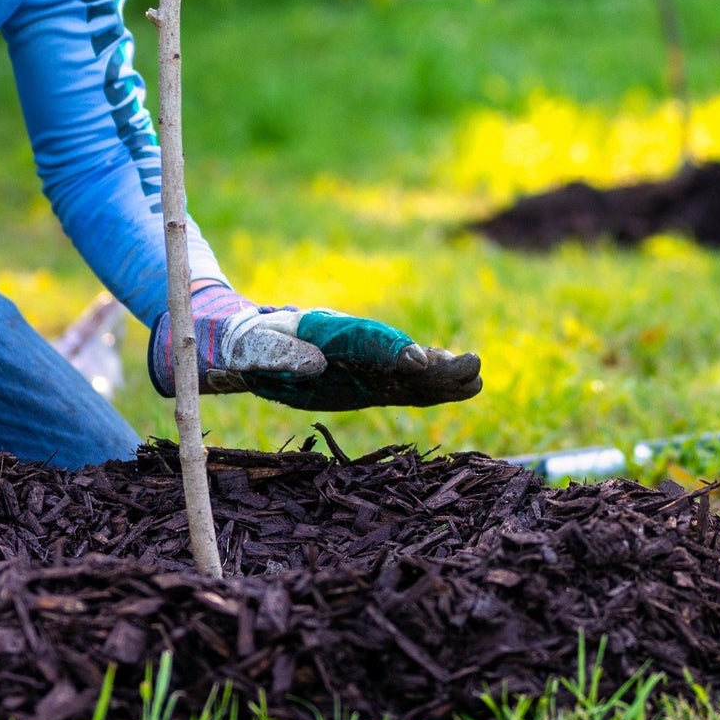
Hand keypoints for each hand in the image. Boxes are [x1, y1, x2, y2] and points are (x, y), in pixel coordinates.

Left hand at [147, 283, 481, 410]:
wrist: (244, 340)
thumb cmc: (245, 343)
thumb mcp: (250, 346)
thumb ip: (276, 352)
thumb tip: (315, 363)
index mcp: (323, 332)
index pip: (362, 340)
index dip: (390, 349)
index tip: (416, 359)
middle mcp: (349, 345)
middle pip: (395, 353)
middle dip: (431, 361)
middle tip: (470, 367)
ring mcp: (361, 363)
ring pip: (406, 369)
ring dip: (439, 374)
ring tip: (475, 378)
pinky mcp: (366, 381)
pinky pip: (402, 384)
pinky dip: (430, 386)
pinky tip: (461, 388)